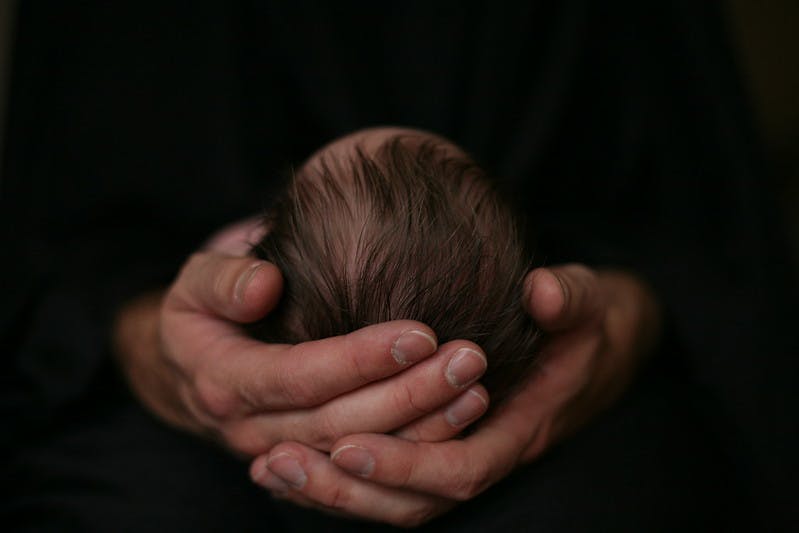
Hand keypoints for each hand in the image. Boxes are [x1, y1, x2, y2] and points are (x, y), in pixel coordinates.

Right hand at [112, 219, 490, 455]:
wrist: (192, 369)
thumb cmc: (204, 311)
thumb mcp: (195, 283)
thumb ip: (223, 281)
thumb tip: (266, 285)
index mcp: (225, 382)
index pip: (301, 377)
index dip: (360, 360)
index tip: (421, 332)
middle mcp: (254, 430)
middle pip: (340, 423)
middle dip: (408, 394)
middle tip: (468, 359)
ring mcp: (283, 454)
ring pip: (360, 455)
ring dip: (423, 427)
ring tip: (476, 390)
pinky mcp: (311, 465)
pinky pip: (365, 472)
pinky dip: (415, 452)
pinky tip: (460, 421)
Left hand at [250, 264, 661, 526]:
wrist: (592, 347)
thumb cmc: (585, 324)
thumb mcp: (589, 303)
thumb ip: (571, 298)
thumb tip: (544, 290)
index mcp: (520, 428)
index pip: (460, 469)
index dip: (405, 464)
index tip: (345, 442)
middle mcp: (485, 454)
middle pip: (413, 501)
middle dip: (346, 489)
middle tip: (278, 460)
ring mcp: (460, 455)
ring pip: (393, 500)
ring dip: (332, 490)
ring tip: (269, 465)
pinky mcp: (438, 445)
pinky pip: (388, 480)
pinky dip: (340, 479)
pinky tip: (290, 459)